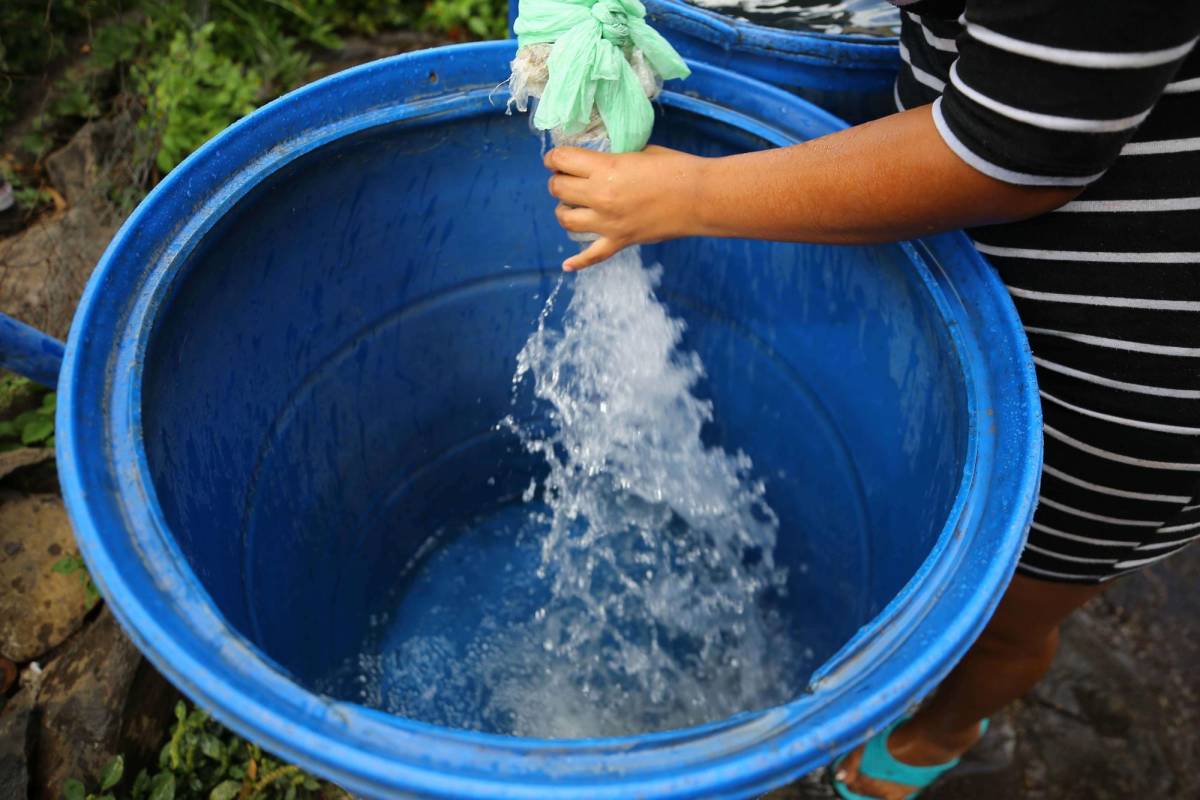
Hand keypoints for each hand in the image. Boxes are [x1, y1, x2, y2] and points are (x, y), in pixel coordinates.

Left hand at [544, 145, 707, 270]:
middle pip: (558, 189)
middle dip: (558, 181)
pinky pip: (592, 256)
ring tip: (572, 205)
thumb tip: (600, 164)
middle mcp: (600, 196)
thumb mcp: (640, 152)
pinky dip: (578, 262)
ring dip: (564, 210)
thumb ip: (614, 160)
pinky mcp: (620, 241)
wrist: (700, 198)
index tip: (555, 158)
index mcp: (605, 168)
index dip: (554, 157)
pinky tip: (566, 265)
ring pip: (566, 219)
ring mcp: (608, 223)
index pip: (562, 161)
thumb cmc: (676, 168)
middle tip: (566, 178)